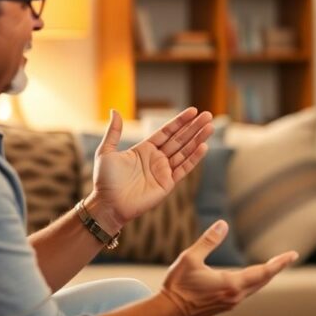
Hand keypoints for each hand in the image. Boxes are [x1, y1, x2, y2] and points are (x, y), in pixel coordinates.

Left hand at [90, 107, 213, 228]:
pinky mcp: (168, 184)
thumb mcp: (106, 151)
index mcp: (145, 149)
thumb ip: (114, 132)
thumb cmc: (105, 180)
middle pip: (180, 139)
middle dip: (194, 127)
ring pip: (185, 151)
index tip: (193, 111)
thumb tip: (115, 110)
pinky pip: (183, 169)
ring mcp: (163, 171)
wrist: (108, 204)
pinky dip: (194, 158)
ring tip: (210, 127)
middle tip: (208, 115)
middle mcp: (157, 158)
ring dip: (198, 139)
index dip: (180, 121)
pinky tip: (203, 146)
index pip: (167, 132)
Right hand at [160, 220, 298, 315]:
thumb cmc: (178, 286)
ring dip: (265, 276)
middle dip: (276, 268)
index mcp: (231, 284)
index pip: (263, 272)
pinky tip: (252, 279)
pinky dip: (254, 283)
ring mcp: (230, 303)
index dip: (279, 263)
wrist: (167, 313)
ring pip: (255, 288)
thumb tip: (223, 224)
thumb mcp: (190, 258)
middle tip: (289, 257)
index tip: (293, 255)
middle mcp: (235, 296)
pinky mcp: (224, 307)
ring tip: (274, 266)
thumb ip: (208, 241)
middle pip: (263, 280)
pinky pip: (246, 293)